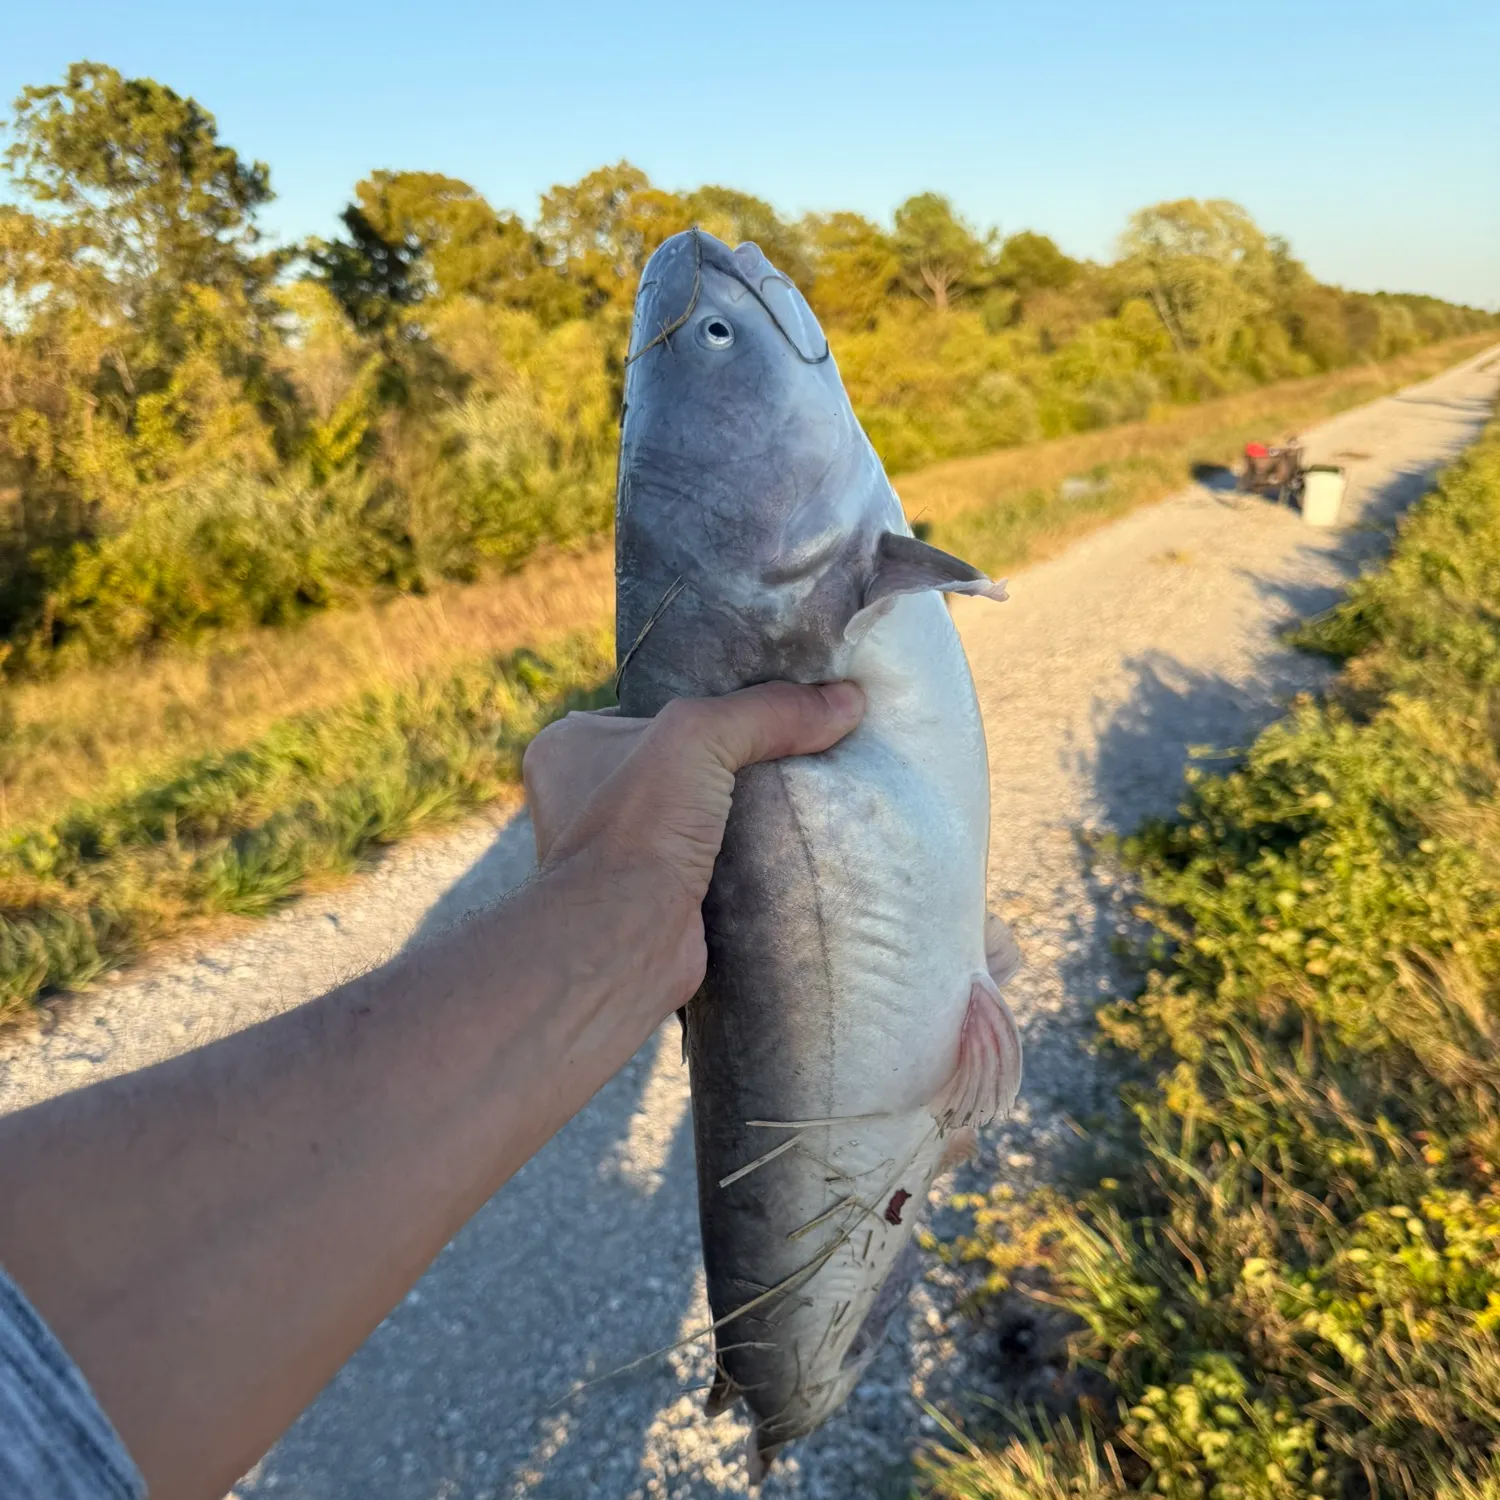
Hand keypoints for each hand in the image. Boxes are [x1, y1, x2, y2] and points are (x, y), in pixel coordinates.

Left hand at [522, 681, 864, 1009]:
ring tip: (806, 787)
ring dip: (748, 809)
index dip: (708, 702)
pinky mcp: (663, 895)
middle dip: (735, 758)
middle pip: (686, 761)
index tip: (765, 700)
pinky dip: (753, 853)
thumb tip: (848, 701)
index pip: (653, 709)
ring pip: (705, 812)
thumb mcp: (700, 736)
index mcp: (570, 746)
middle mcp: (587, 797)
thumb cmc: (638, 828)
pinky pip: (720, 859)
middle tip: (797, 741)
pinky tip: (794, 838)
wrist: (627, 943)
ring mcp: (626, 852)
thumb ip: (768, 711)